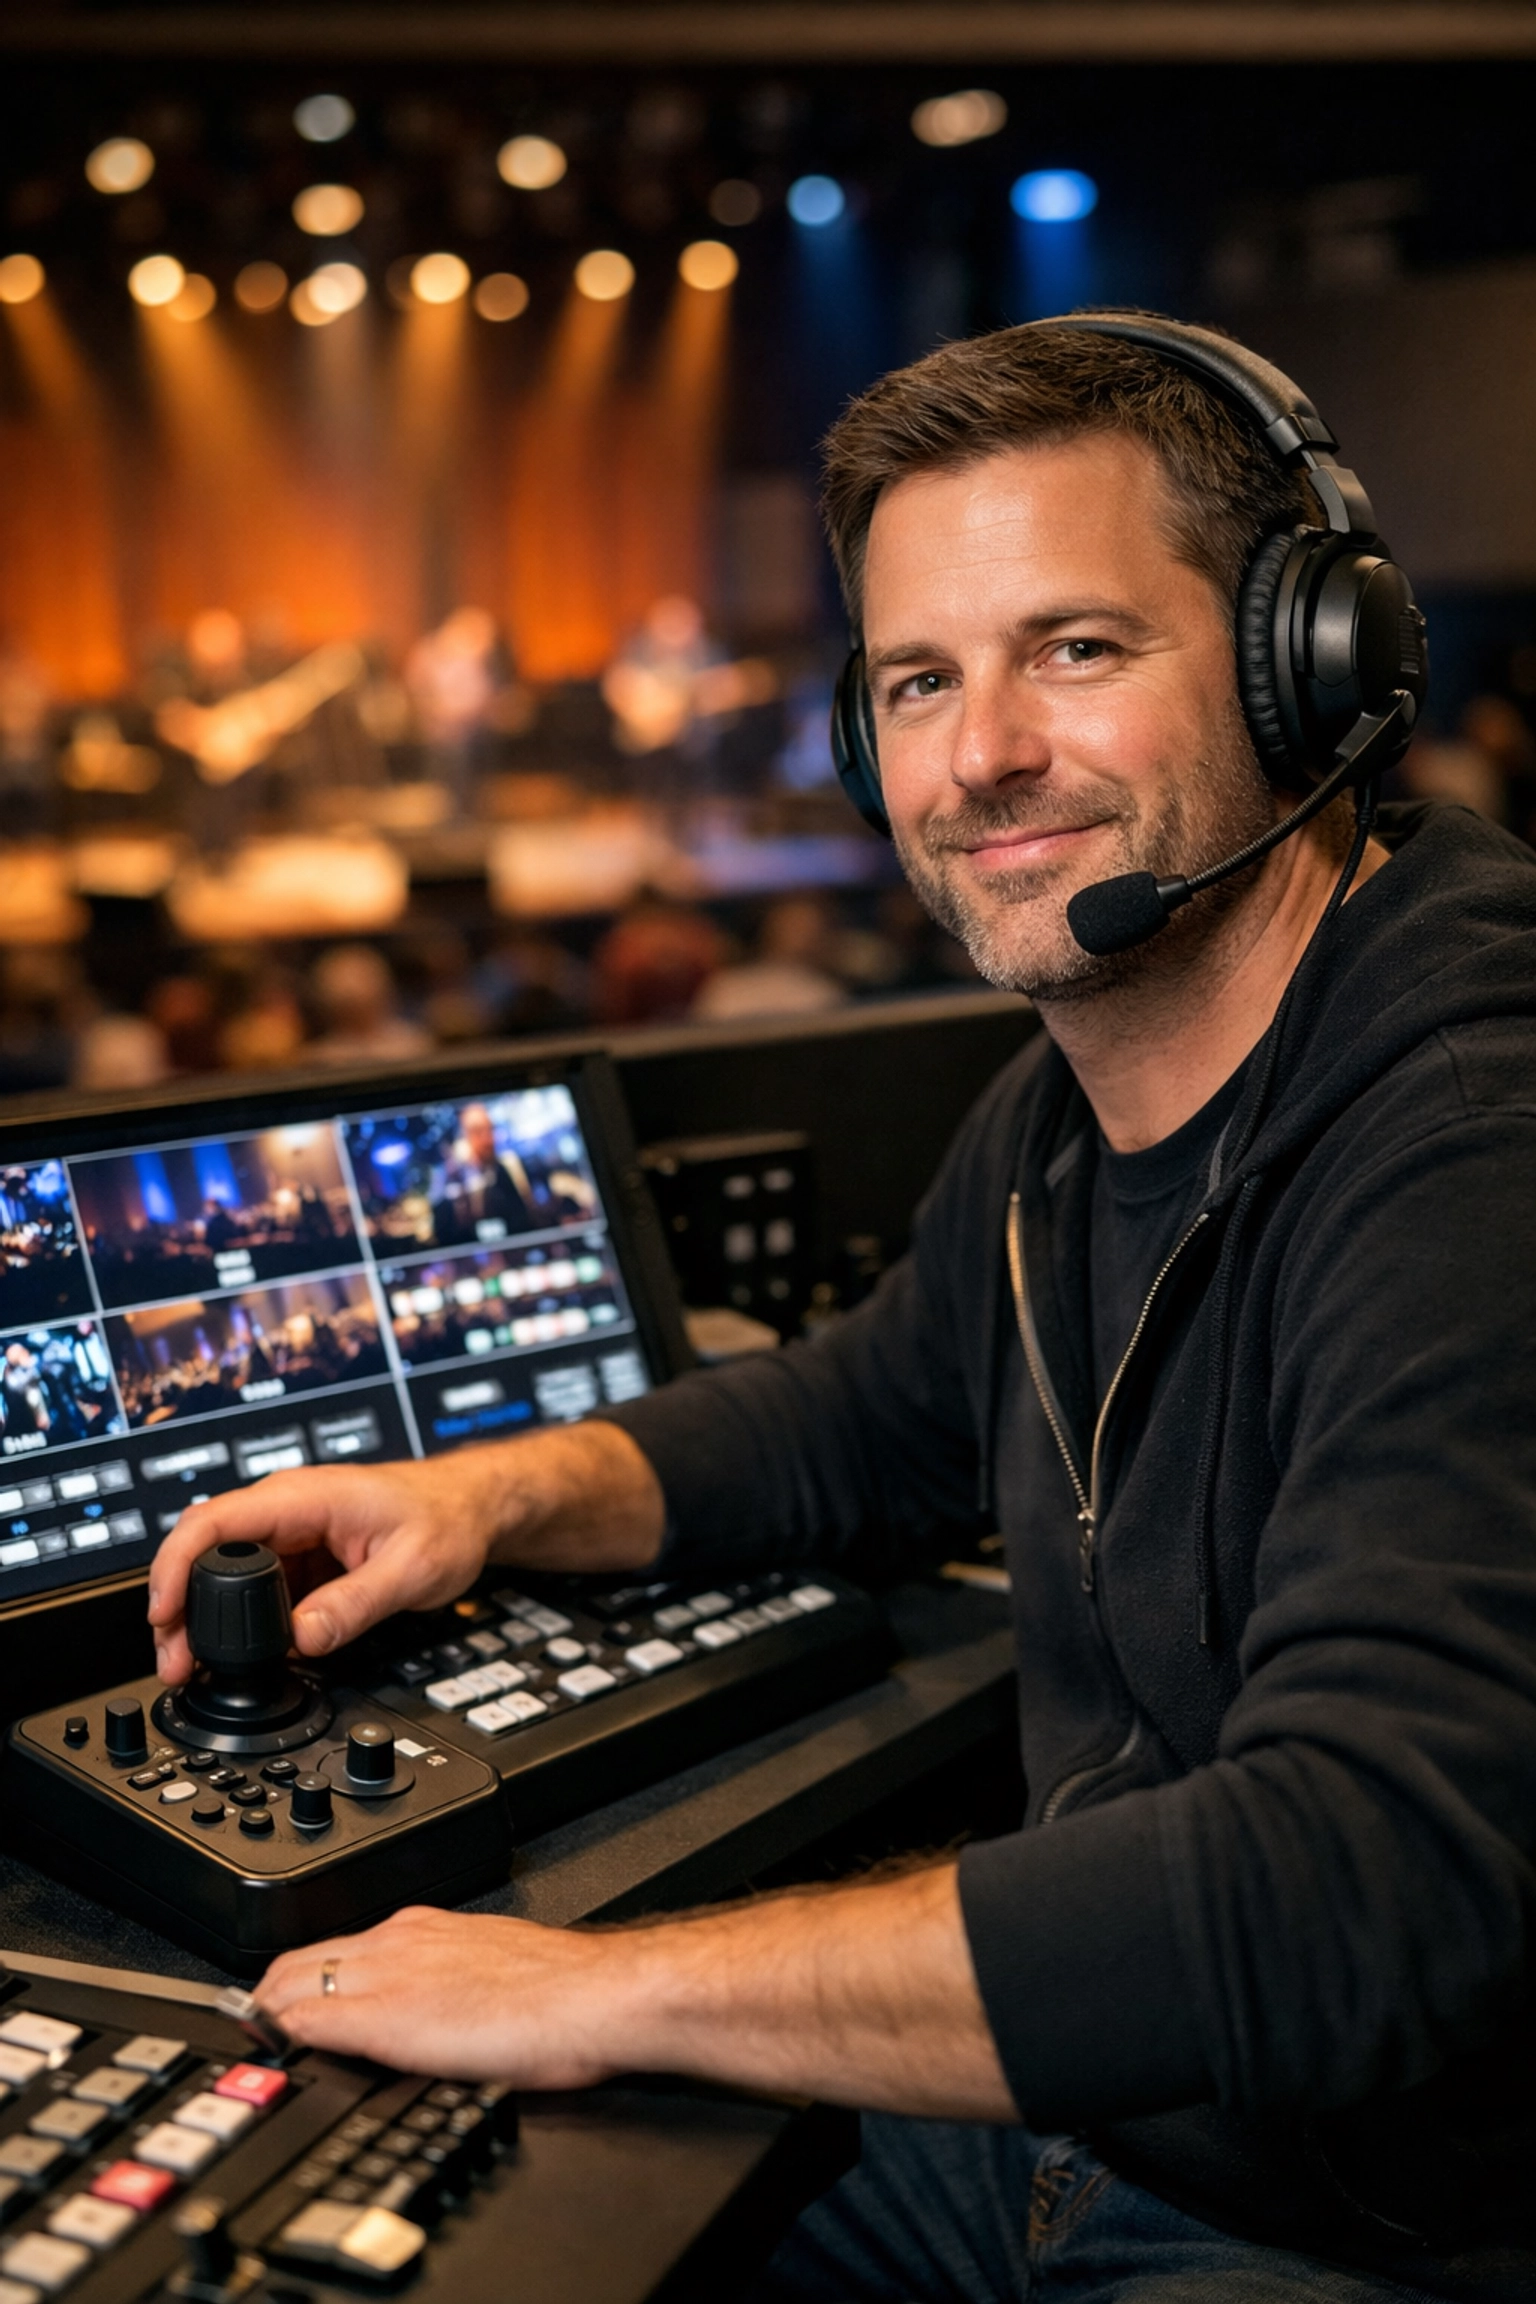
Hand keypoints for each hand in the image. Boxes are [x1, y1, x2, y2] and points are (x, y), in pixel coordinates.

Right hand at [147, 1458, 502, 1686]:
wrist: (473, 1507)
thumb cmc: (448, 1519)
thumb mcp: (411, 1568)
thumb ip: (355, 1604)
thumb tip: (302, 1638)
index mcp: (305, 1496)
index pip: (215, 1521)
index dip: (176, 1565)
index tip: (164, 1613)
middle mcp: (288, 1508)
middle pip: (206, 1549)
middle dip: (178, 1604)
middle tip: (174, 1660)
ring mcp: (292, 1532)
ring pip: (224, 1571)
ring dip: (203, 1617)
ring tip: (191, 1665)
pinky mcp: (301, 1556)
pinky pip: (254, 1586)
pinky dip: (237, 1621)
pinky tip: (234, 1653)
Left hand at [254, 1867, 1015, 2120]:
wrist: (607, 1995)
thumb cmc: (575, 1993)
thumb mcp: (502, 1968)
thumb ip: (461, 1975)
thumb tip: (450, 2000)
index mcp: (431, 1927)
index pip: (336, 1944)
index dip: (299, 1975)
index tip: (283, 2003)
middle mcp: (406, 1938)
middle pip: (302, 1957)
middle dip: (271, 1989)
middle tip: (257, 2022)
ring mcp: (396, 1972)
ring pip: (298, 1978)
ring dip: (275, 2007)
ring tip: (264, 2036)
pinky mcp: (393, 2015)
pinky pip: (313, 2018)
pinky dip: (291, 2033)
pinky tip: (287, 2050)